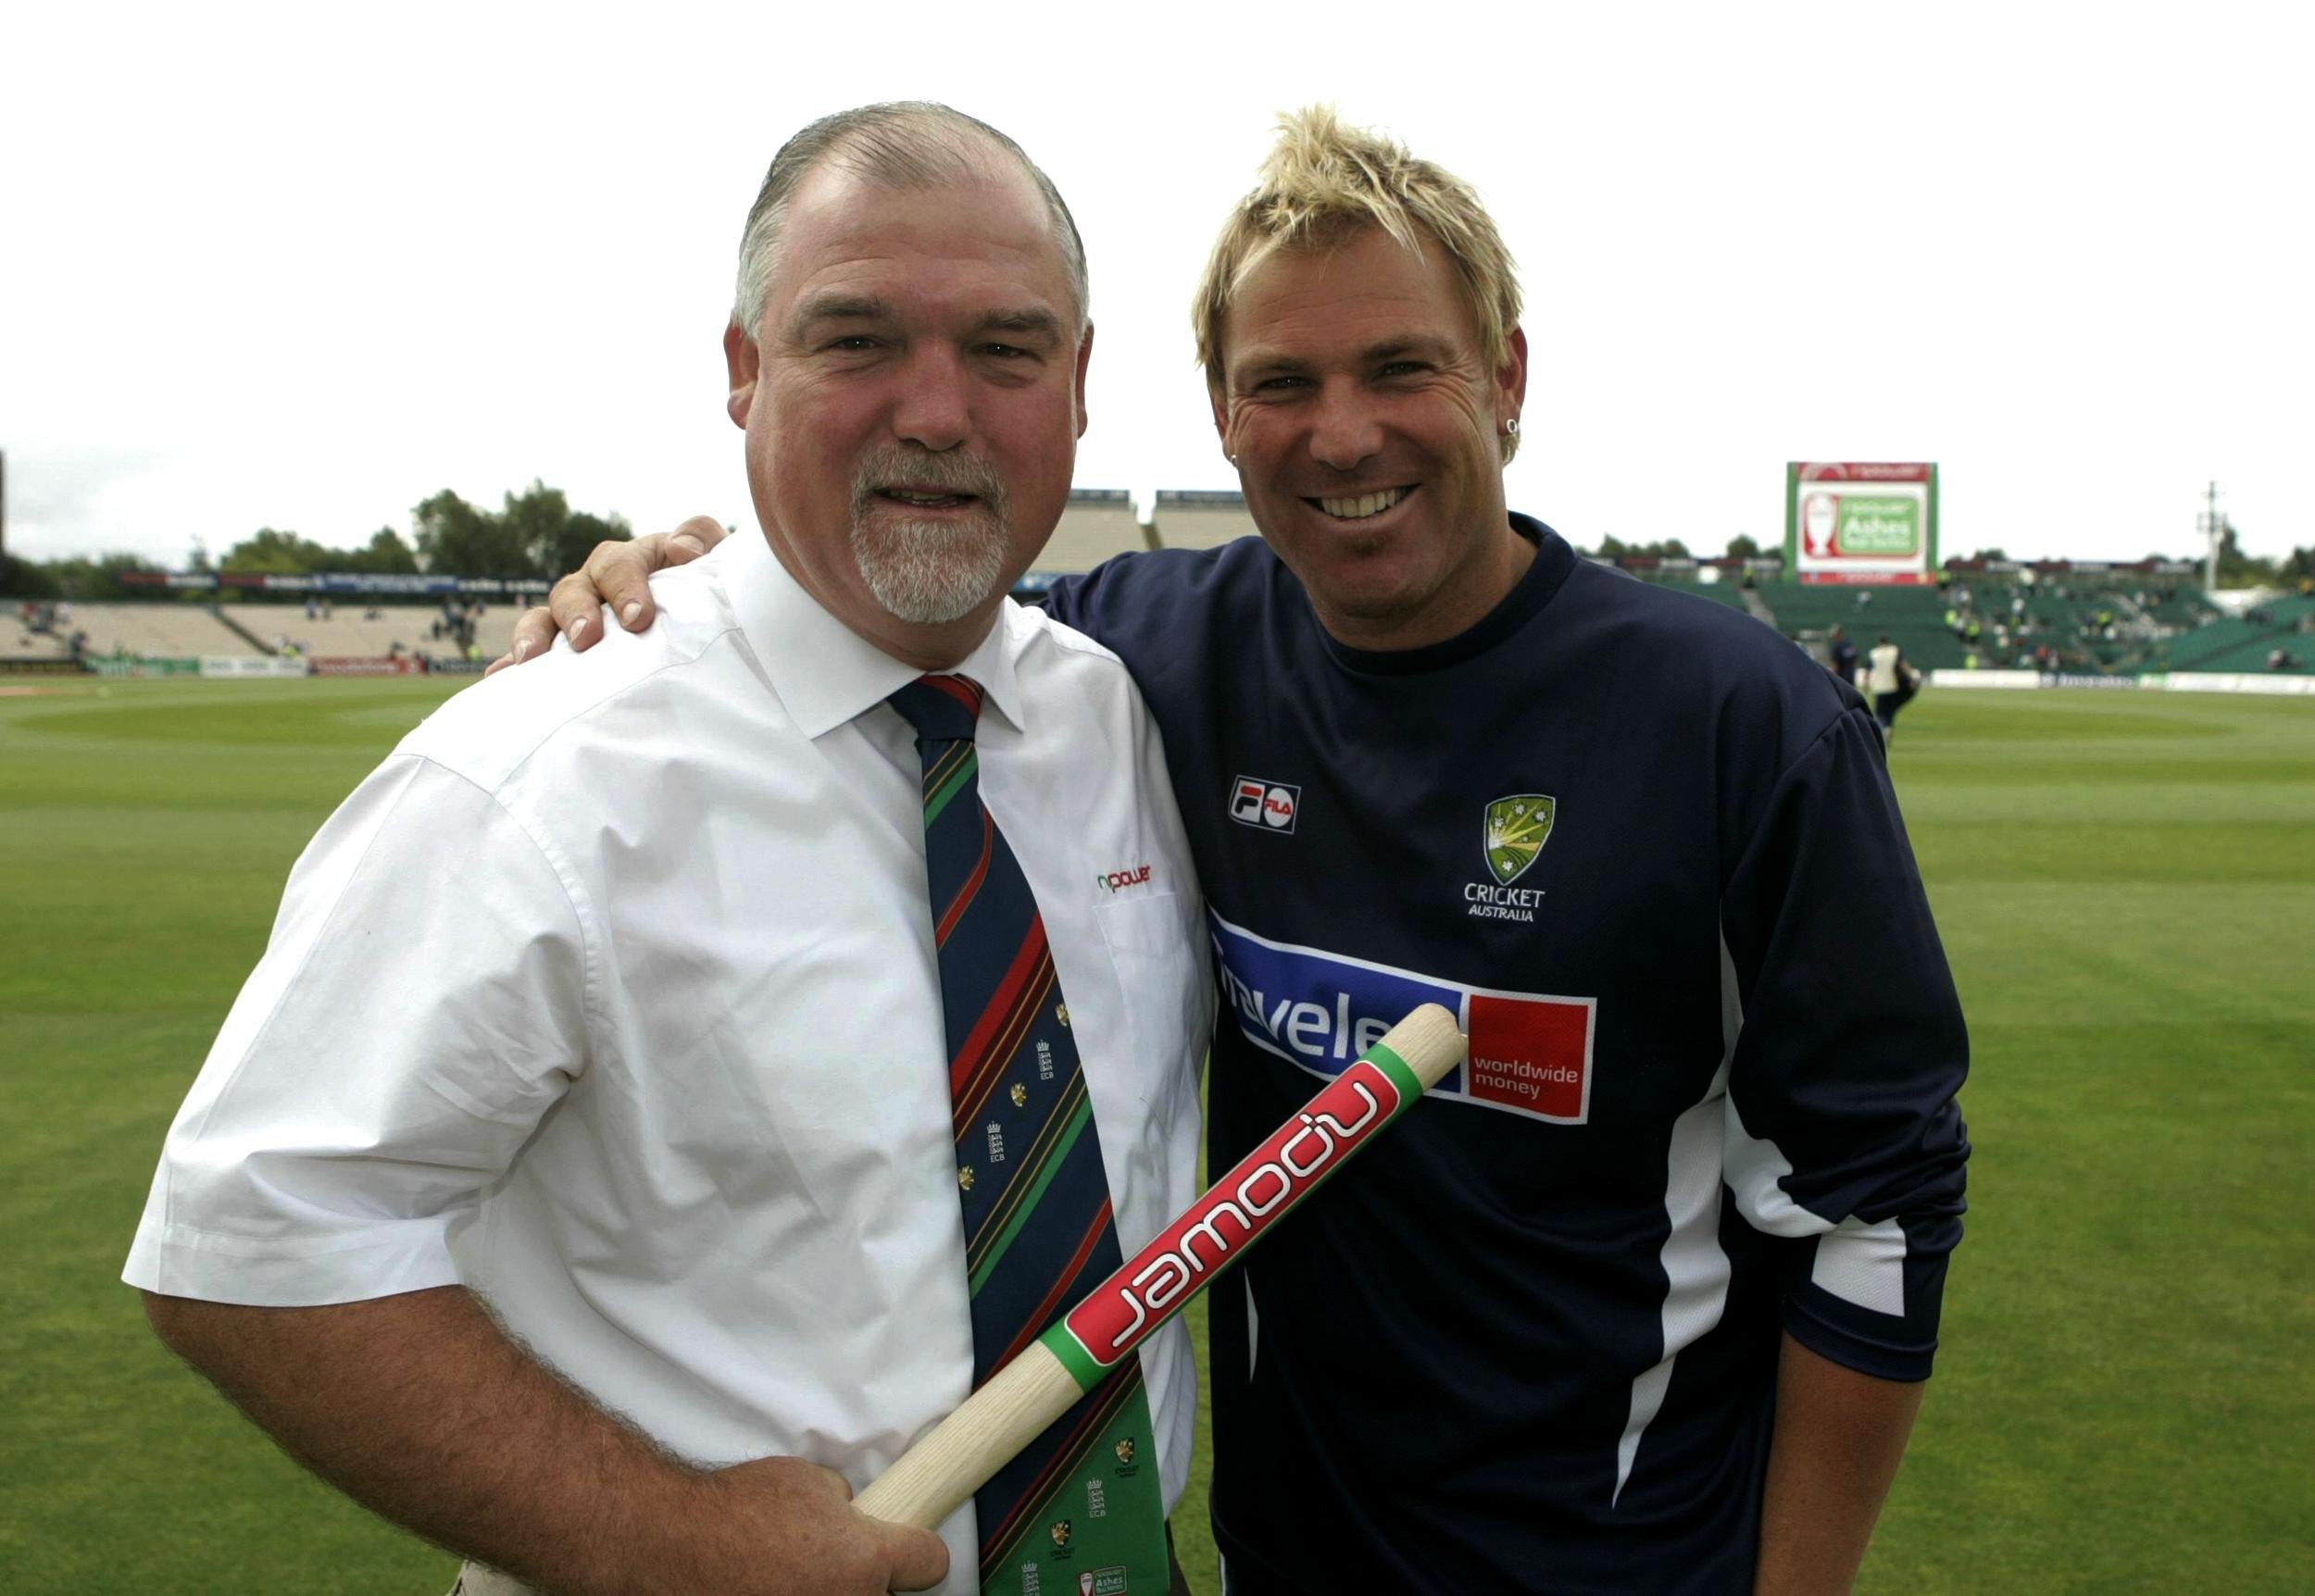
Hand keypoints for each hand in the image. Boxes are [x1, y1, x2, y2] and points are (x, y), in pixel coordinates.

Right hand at [486, 517, 730, 675]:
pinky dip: (512, 665)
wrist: (701, 621)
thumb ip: (704, 542)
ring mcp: (575, 615)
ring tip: (529, 660)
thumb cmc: (707, 590)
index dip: (626, 586)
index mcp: (633, 561)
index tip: (639, 619)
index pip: (621, 565)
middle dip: (578, 613)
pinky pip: (529, 654)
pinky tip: (498, 681)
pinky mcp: (561, 647)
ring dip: (533, 635)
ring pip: (544, 617)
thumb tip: (681, 550)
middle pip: (574, 589)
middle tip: (587, 639)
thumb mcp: (716, 563)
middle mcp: (596, 585)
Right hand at [659, 1456, 950, 1595]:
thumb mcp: (807, 1480)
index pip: (929, 1563)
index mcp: (866, 1560)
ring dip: (832, 1595)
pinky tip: (768, 1586)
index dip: (917, 1550)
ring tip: (794, 1577)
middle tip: (837, 1565)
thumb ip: (842, 1502)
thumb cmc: (735, 1509)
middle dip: (868, 1581)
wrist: (673, 1543)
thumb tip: (849, 1511)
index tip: (910, 1548)